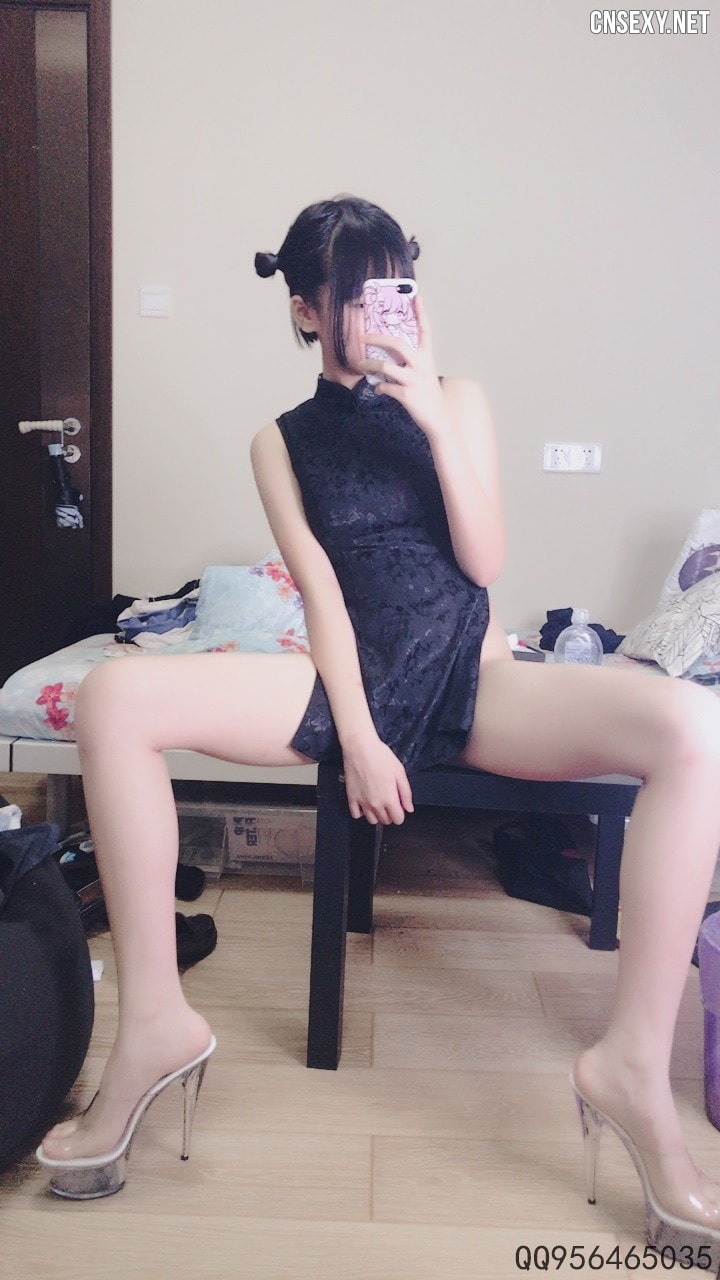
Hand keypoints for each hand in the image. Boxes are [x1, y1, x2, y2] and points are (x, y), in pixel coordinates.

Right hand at [342, 736, 413, 825]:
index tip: (399, 804)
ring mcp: (362, 803)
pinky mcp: (351, 798)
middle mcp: (375, 805)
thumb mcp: (400, 773)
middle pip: (385, 820)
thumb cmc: (381, 757)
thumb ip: (406, 793)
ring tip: (378, 802)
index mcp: (389, 799)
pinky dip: (361, 812)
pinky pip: (356, 814)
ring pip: (372, 820)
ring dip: (377, 814)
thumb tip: (409, 809)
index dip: (401, 813)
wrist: (360, 748)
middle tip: (389, 800)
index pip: (398, 819)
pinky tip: (365, 802)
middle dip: (390, 813)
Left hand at [359, 295, 449, 439]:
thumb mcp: (424, 373)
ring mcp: (414, 380)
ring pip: (386, 367)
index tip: (416, 296)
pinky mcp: (407, 396)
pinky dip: (379, 388)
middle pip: (397, 344)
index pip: (424, 330)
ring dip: (370, 365)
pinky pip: (386, 387)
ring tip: (360, 364)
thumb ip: (411, 362)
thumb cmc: (428, 394)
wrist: (439, 419)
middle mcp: (421, 365)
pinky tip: (379, 389)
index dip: (420, 313)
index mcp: (427, 357)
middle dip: (377, 338)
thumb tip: (388, 356)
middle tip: (363, 337)